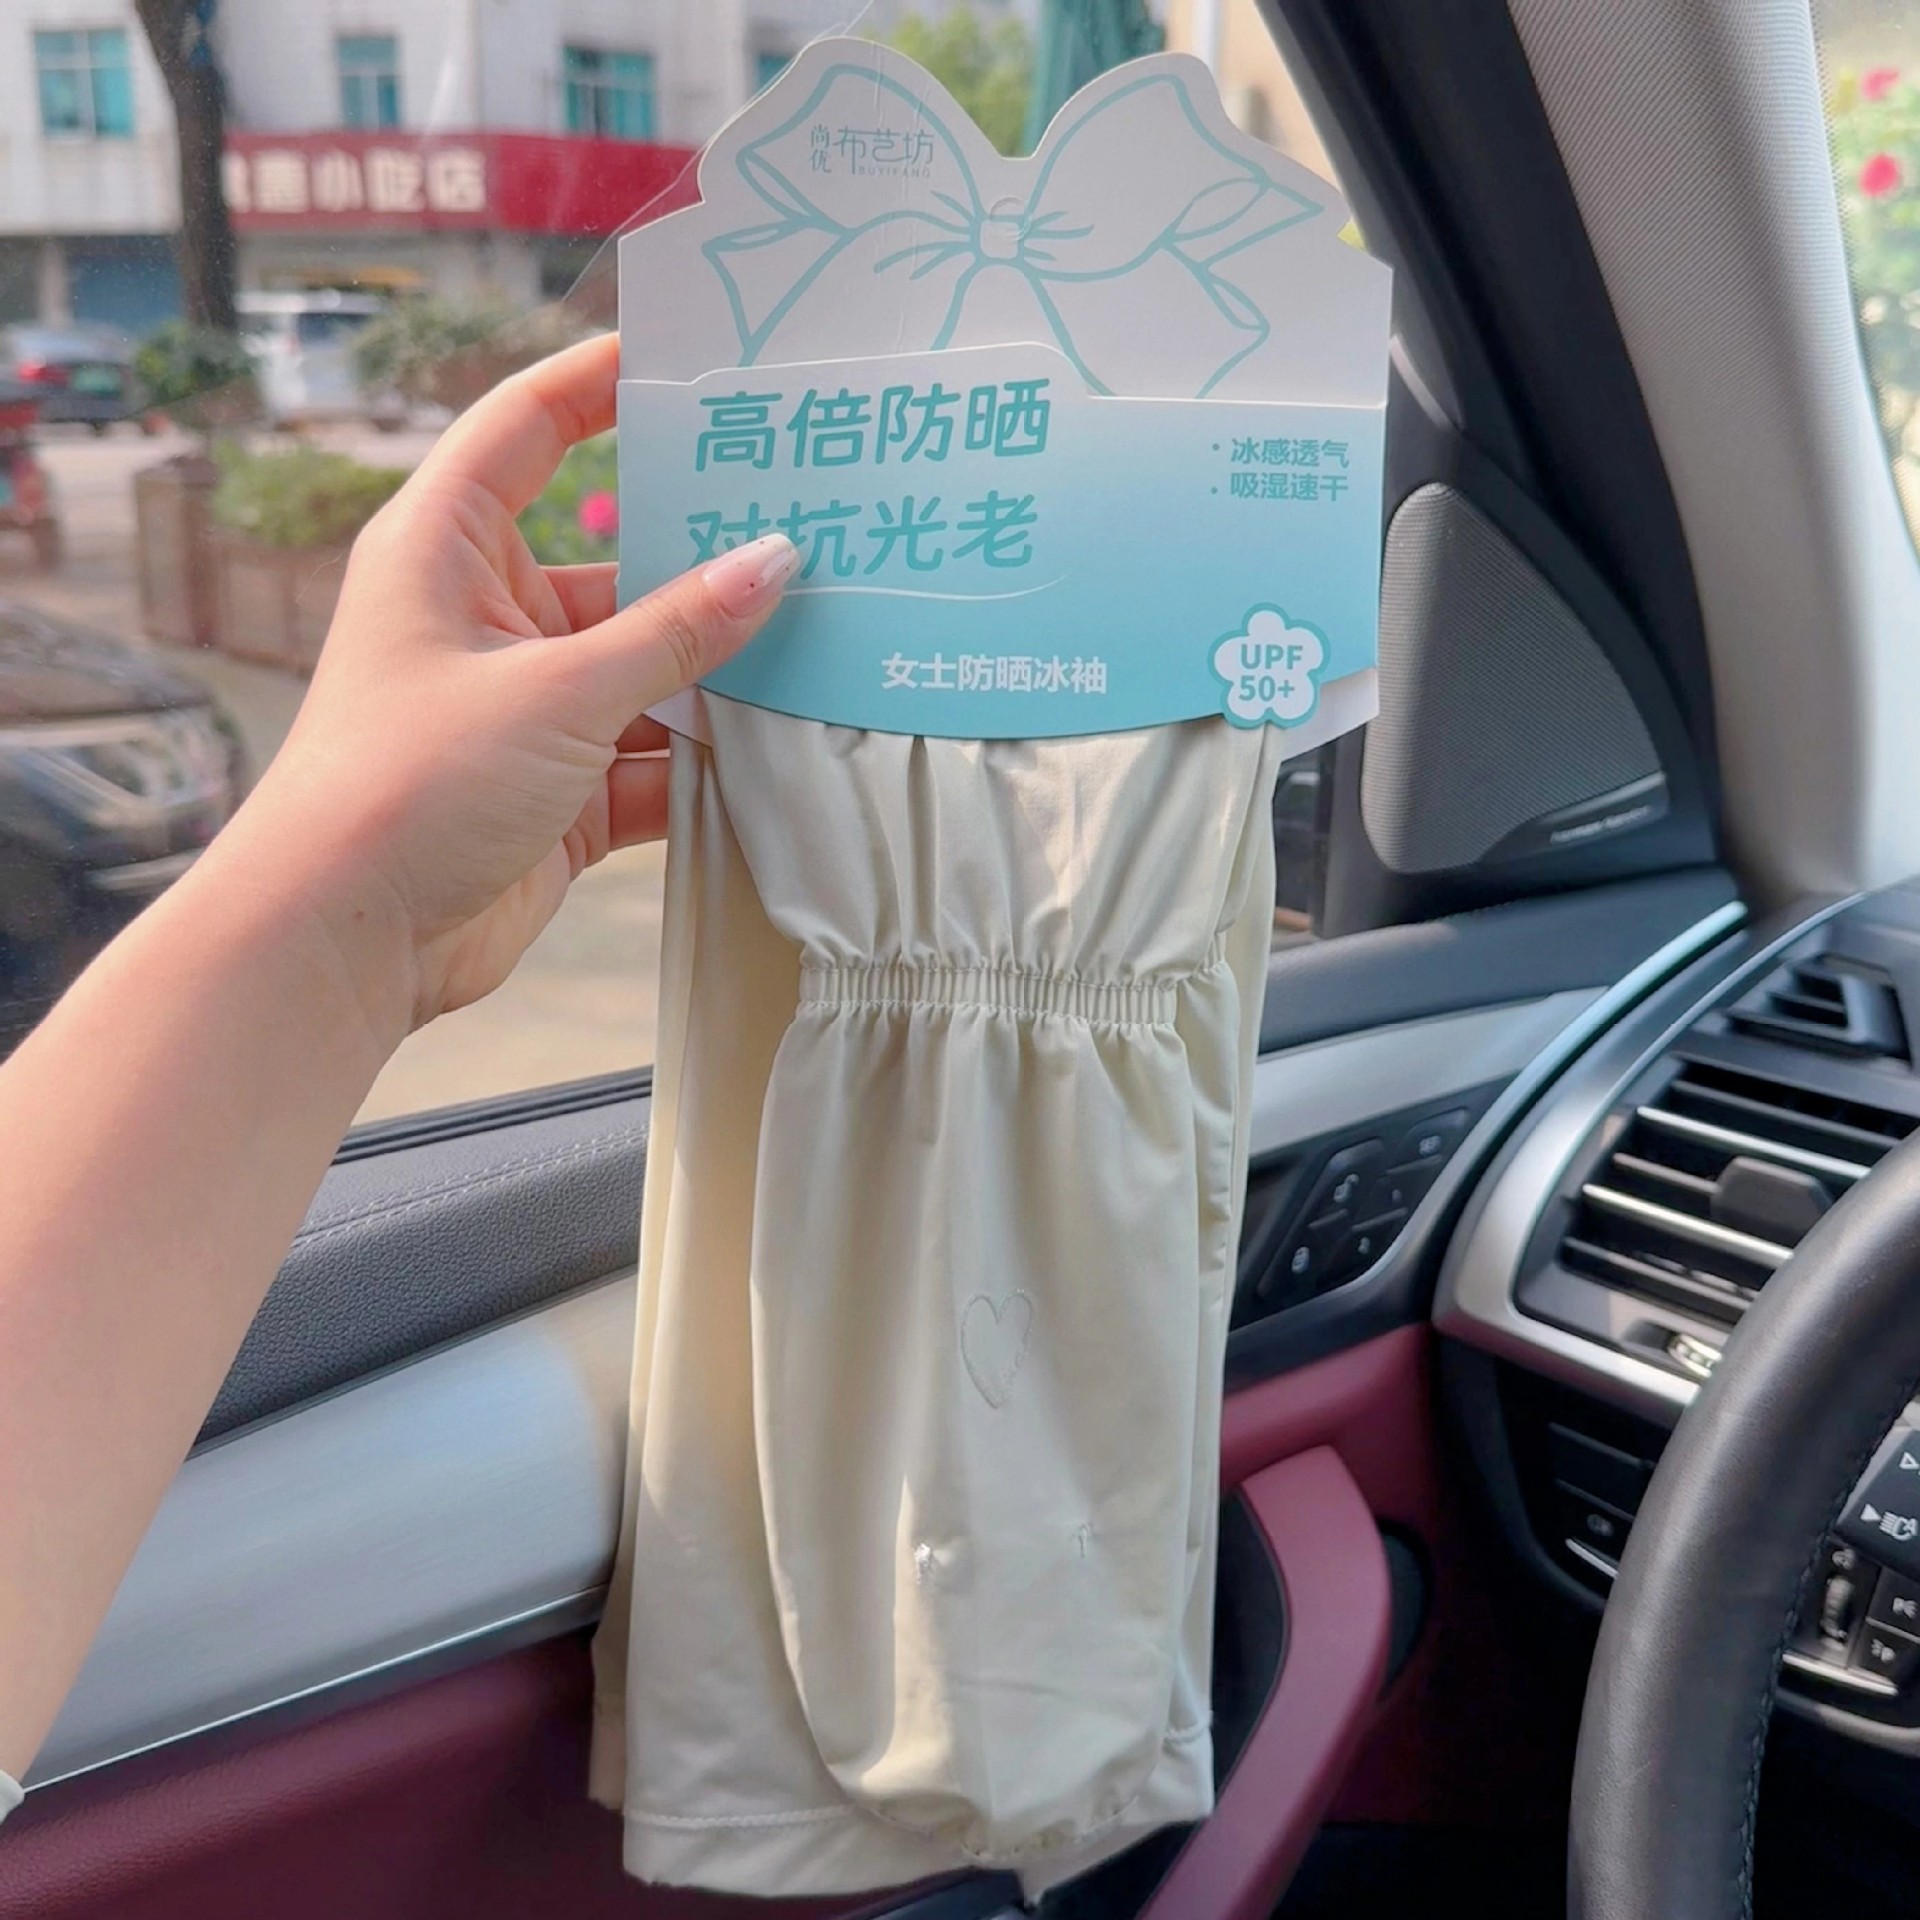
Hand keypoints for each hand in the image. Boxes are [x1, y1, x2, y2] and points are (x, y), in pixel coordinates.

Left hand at [234, 332, 796, 1046]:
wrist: (344, 942)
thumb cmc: (410, 784)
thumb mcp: (558, 691)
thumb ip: (676, 631)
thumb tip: (777, 561)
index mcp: (450, 548)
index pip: (530, 428)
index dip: (603, 382)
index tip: (692, 363)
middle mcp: (488, 617)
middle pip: (617, 565)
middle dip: (706, 560)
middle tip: (813, 528)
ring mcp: (526, 707)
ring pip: (646, 670)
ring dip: (719, 676)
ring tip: (825, 647)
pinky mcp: (557, 790)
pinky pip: (649, 756)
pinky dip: (705, 763)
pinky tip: (781, 754)